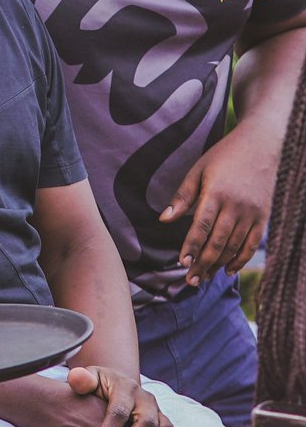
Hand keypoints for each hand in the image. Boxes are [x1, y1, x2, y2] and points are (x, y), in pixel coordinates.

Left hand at [67, 365, 177, 426]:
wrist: (116, 387)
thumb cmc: (98, 387)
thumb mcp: (87, 379)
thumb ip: (80, 379)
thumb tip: (76, 378)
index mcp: (125, 387)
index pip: (119, 412)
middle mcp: (145, 398)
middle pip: (147, 423)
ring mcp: (157, 410)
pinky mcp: (164, 422)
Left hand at [159, 123, 271, 283]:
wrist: (261, 145)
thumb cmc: (224, 156)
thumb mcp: (198, 170)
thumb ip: (182, 196)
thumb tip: (163, 219)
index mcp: (216, 193)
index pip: (202, 226)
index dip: (192, 246)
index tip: (182, 263)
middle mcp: (236, 206)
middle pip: (218, 242)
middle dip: (203, 263)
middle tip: (190, 280)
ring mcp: (252, 213)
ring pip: (234, 246)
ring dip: (218, 264)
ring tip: (203, 277)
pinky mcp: (263, 217)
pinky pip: (252, 244)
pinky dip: (240, 259)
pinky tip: (227, 269)